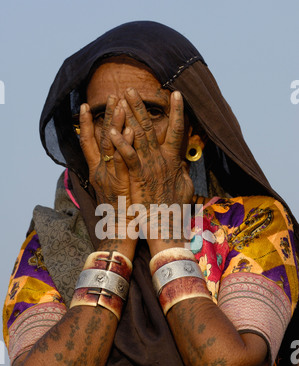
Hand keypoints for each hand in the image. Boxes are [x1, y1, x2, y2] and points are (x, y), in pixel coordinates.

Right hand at [79, 96, 134, 238]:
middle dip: (106, 116)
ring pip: (110, 146)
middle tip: (111, 96)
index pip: (89, 143)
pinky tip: (130, 130)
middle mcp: (100, 171)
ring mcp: (109, 177)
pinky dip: (125, 145)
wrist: (117, 234)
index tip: (87, 107)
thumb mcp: (115, 191)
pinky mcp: (121, 184)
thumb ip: (116, 175)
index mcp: (98, 172)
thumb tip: (122, 164)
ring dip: (115, 123)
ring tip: (120, 103)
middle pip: (100, 138)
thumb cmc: (119, 214)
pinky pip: (123, 161)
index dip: (88, 125)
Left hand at [109, 89, 193, 236]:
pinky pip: (129, 157)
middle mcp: (161, 160)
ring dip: (129, 116)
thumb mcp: (184, 188)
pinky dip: (121, 143)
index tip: (176, 95)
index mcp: (173, 161)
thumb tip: (182, 162)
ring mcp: (150, 167)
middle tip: (131, 90)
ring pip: (139, 136)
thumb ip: (182, 172)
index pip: (176, 130)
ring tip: (122, 98)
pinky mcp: (138, 177)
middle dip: (141, 107)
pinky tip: (112, 131)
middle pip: (150, 128)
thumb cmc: (174, 209)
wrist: (167, 227)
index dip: (178, 112)